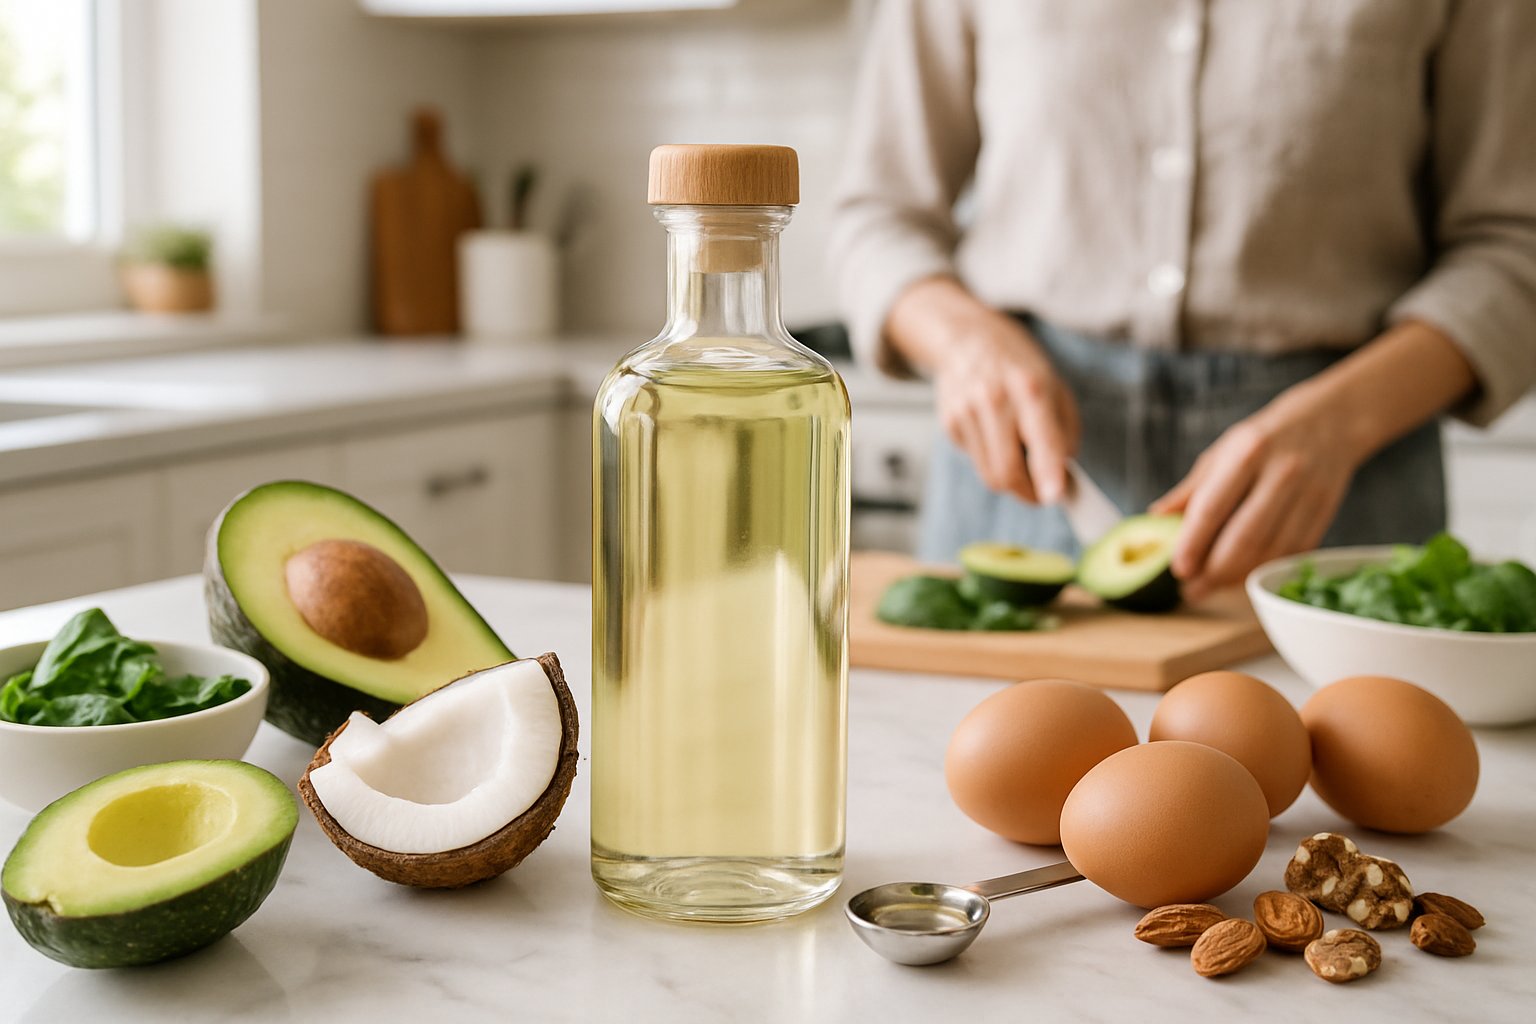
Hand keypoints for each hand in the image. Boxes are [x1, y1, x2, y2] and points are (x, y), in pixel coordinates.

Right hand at [885, 277, 1079, 502]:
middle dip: (1029, 493)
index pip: (1040, 439)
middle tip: (1043, 493)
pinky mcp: (949, 423)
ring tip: (1019, 453)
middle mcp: (994, 399)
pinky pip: (975, 460)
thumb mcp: (1055, 385)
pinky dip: (990, 457)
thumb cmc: (1019, 365)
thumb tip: (1062, 474)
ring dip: (1010, 477)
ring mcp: (966, 412)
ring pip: (989, 474)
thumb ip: (1064, 431)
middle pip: (1007, 471)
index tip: (1055, 497)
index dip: (1048, 473)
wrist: (966, 338)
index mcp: (1029, 387)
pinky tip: (993, 432)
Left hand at [1151, 396, 1362, 600]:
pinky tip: (1244, 576)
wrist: (1329, 421)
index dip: (1193, 544)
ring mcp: (1309, 493)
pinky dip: (1265, 569)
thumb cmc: (1263, 440)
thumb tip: (1157, 518)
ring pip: (1271, 550)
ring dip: (1239, 577)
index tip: (1178, 571)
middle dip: (1214, 572)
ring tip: (1213, 586)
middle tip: (1192, 590)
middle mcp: (1282, 473)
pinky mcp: (1326, 511)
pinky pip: (1293, 552)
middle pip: (1245, 537)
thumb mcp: (1222, 452)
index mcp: (1248, 453)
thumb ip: (1191, 489)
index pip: (1213, 508)